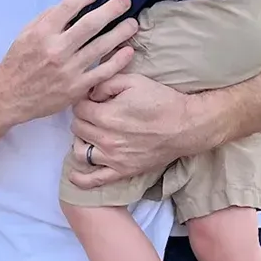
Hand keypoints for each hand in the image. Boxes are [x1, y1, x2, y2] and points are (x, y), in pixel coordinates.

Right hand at [0, 0, 138, 127]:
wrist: (10, 97)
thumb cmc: (18, 62)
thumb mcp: (25, 33)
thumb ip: (48, 19)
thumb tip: (72, 6)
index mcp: (42, 33)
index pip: (68, 7)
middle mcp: (57, 49)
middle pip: (91, 24)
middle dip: (112, 10)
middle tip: (126, 1)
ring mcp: (69, 70)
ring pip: (101, 47)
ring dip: (121, 33)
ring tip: (133, 24)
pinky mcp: (77, 87)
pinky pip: (103, 71)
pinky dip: (118, 60)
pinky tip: (127, 50)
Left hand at [66, 73, 210, 188]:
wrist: (187, 126)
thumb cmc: (161, 100)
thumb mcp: (133, 80)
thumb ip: (105, 83)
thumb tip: (90, 93)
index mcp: (106, 116)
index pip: (78, 108)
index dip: (83, 101)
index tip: (93, 100)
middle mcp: (106, 139)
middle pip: (77, 127)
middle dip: (83, 118)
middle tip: (94, 114)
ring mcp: (113, 158)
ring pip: (80, 152)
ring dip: (81, 141)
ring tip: (90, 134)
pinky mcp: (123, 171)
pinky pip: (95, 180)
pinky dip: (81, 179)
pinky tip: (74, 175)